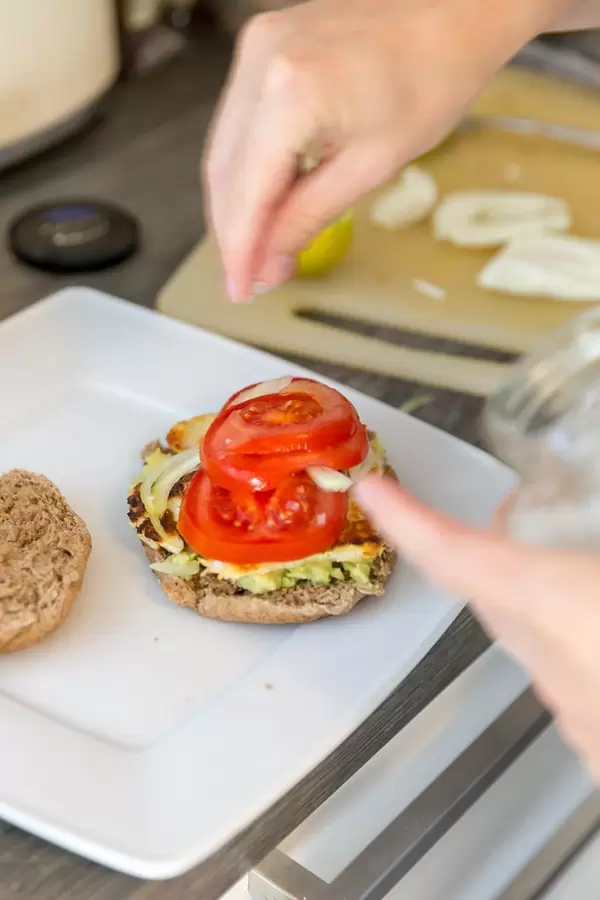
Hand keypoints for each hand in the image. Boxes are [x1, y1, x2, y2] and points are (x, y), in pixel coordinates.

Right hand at [204, 0, 563, 301]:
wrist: (454, 11)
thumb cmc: (432, 77)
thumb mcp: (371, 166)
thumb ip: (308, 218)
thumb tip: (270, 262)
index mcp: (291, 91)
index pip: (247, 193)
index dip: (240, 251)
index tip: (241, 289)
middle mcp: (261, 61)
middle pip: (225, 172)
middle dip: (234, 233)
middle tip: (249, 277)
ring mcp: (257, 47)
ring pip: (224, 149)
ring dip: (236, 204)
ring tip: (255, 249)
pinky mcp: (262, 45)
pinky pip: (238, 121)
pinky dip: (246, 168)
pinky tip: (261, 201)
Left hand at [354, 475, 599, 780]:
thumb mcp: (597, 570)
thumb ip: (586, 531)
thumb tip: (583, 525)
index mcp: (559, 607)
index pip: (455, 556)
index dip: (408, 520)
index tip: (373, 493)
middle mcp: (555, 662)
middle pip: (492, 596)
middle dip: (488, 550)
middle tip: (513, 508)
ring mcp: (579, 712)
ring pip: (535, 638)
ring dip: (543, 595)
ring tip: (574, 562)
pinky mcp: (599, 744)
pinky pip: (574, 677)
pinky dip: (579, 641)